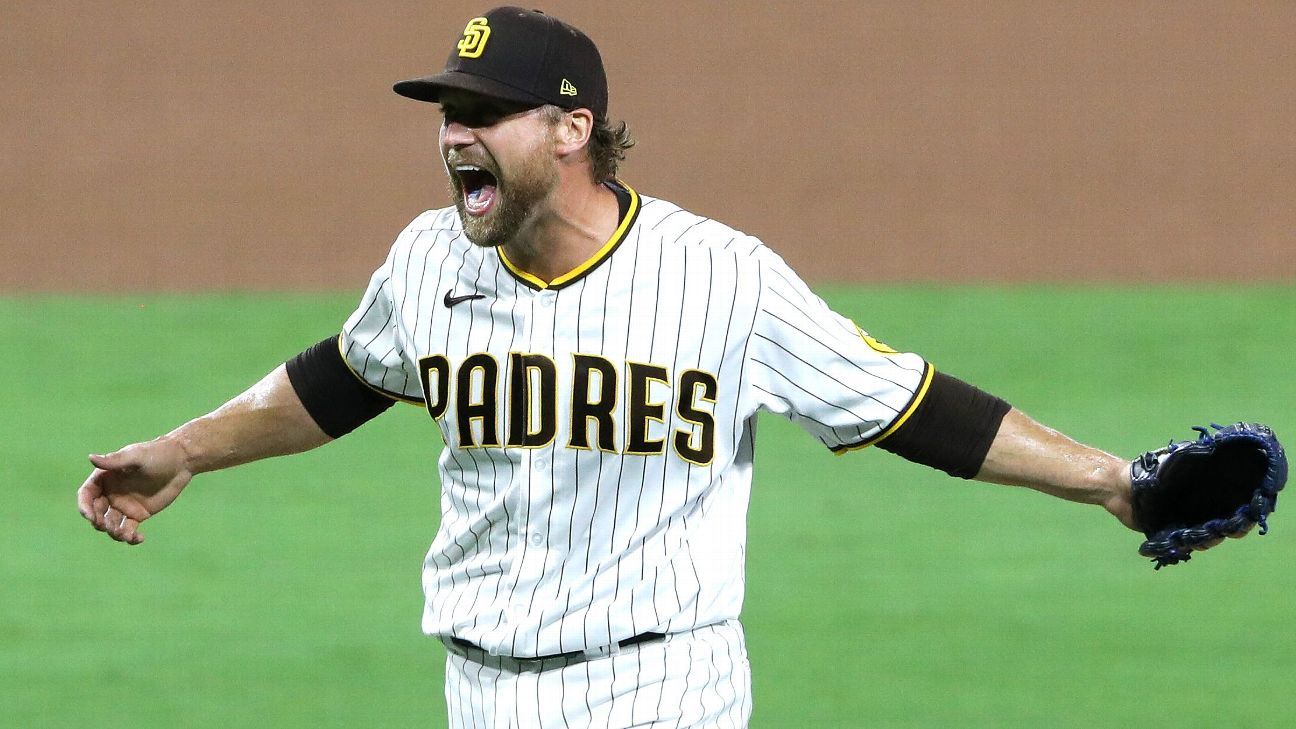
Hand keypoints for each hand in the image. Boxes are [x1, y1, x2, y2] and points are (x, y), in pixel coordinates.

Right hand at [76, 437, 192, 544]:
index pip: (86, 494)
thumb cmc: (158, 454)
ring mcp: (124, 505)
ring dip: (114, 532)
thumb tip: (90, 457)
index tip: (90, 516)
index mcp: (105, 478)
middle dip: (99, 522)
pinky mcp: (138, 514)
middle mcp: (111, 493)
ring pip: (111, 524)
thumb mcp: (137, 456)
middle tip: (108, 526)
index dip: (84, 506)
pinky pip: (128, 530)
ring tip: (126, 534)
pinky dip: (130, 537)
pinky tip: (139, 538)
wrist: (182, 462)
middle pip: (96, 512)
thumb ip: (115, 460)